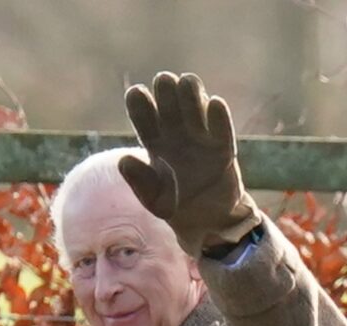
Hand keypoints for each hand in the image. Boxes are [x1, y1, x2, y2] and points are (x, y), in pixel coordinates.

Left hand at [119, 72, 261, 257]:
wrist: (208, 223)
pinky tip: (215, 103)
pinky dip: (219, 117)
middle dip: (167, 91)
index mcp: (155, 144)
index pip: (144, 117)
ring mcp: (201, 140)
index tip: (136, 93)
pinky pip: (222, 130)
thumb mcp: (154, 200)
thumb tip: (123, 161)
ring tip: (186, 84)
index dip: (140, 104)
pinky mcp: (223, 150)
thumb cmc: (177, 208)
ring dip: (191, 95)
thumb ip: (139, 182)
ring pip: (195, 108)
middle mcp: (177, 135)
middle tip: (164, 81)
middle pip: (170, 105)